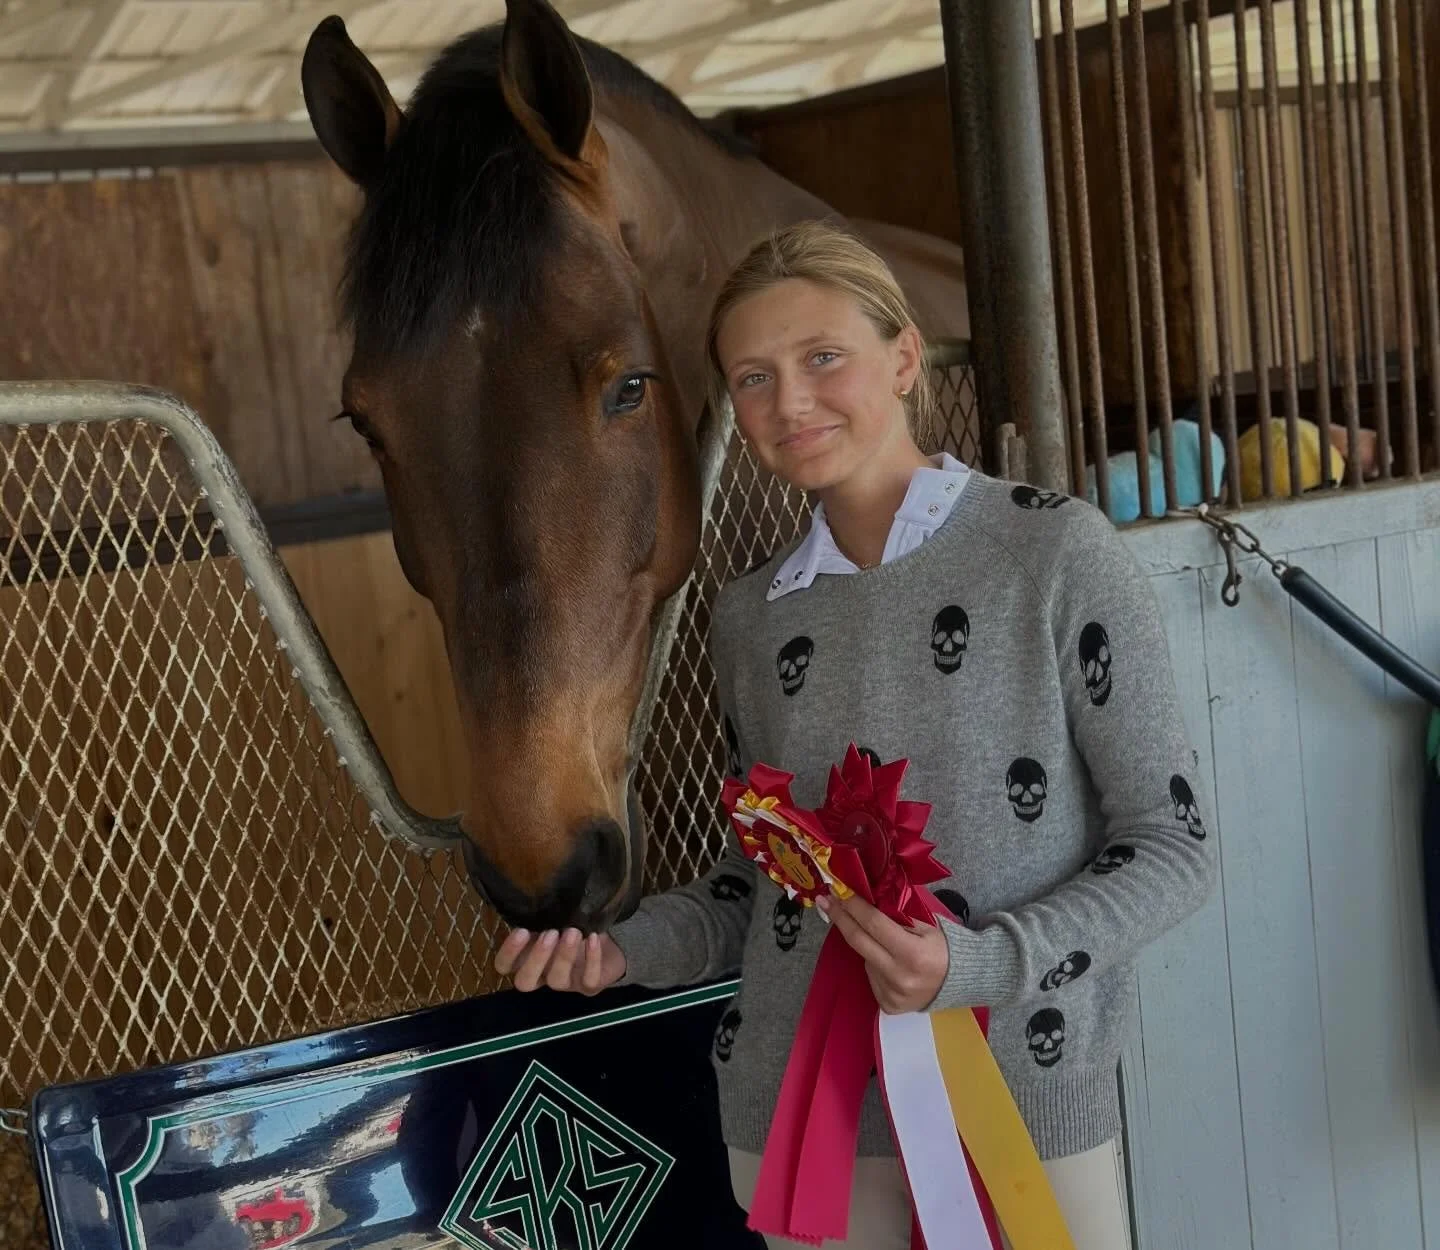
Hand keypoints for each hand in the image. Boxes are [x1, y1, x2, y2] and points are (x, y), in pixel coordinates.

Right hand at [494, 927, 626, 994]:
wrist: (607, 939)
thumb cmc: (573, 925)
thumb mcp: (554, 920)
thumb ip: (540, 918)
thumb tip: (532, 902)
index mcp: (527, 958)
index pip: (504, 965)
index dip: (509, 953)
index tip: (522, 931)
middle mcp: (543, 975)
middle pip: (525, 982)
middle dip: (536, 958)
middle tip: (550, 933)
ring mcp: (566, 983)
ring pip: (557, 980)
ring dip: (564, 955)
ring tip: (573, 931)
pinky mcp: (590, 986)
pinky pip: (588, 979)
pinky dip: (591, 958)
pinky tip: (593, 938)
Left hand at [817, 893, 948, 1013]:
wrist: (961, 983)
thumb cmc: (944, 948)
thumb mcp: (926, 926)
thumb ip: (896, 916)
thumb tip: (863, 899)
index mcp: (912, 953)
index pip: (873, 923)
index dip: (853, 905)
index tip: (837, 891)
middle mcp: (899, 976)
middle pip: (858, 941)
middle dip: (840, 918)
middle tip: (825, 901)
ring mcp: (892, 994)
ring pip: (865, 959)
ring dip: (867, 945)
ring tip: (885, 943)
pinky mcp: (888, 1005)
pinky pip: (871, 977)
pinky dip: (875, 965)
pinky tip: (890, 964)